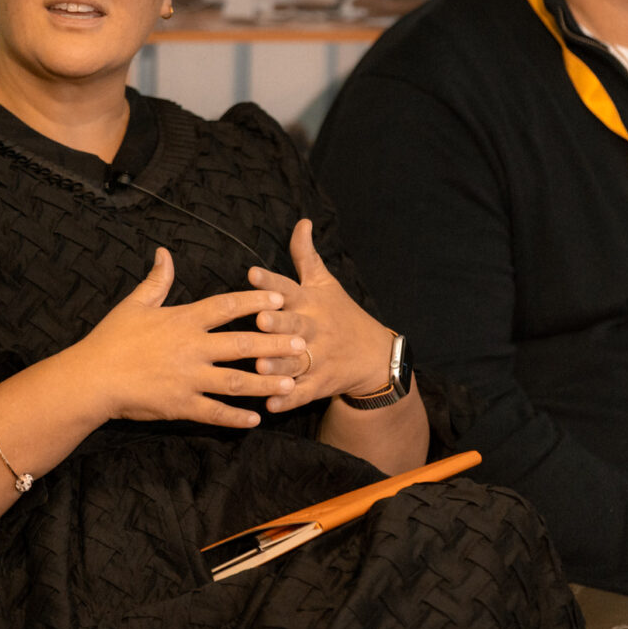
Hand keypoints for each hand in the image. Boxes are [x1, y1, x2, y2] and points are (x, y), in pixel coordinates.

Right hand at [73, 248, 307, 427]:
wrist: (90, 379)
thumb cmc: (111, 339)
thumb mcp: (134, 304)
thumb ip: (156, 280)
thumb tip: (164, 253)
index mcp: (183, 320)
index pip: (227, 306)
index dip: (256, 302)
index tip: (282, 299)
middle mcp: (191, 348)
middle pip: (242, 345)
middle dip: (274, 343)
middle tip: (302, 343)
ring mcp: (188, 379)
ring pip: (235, 382)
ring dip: (266, 382)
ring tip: (292, 382)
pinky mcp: (180, 406)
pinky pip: (214, 413)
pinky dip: (236, 417)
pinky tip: (257, 419)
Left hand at [247, 219, 395, 411]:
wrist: (374, 356)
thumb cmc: (341, 314)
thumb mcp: (326, 283)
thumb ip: (307, 255)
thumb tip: (302, 221)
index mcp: (312, 302)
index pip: (290, 288)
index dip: (271, 281)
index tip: (252, 273)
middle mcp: (315, 329)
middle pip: (295, 326)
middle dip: (279, 325)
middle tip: (261, 321)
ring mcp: (319, 358)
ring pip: (296, 362)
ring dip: (278, 365)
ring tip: (259, 366)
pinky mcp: (321, 384)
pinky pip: (302, 393)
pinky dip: (287, 401)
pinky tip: (270, 407)